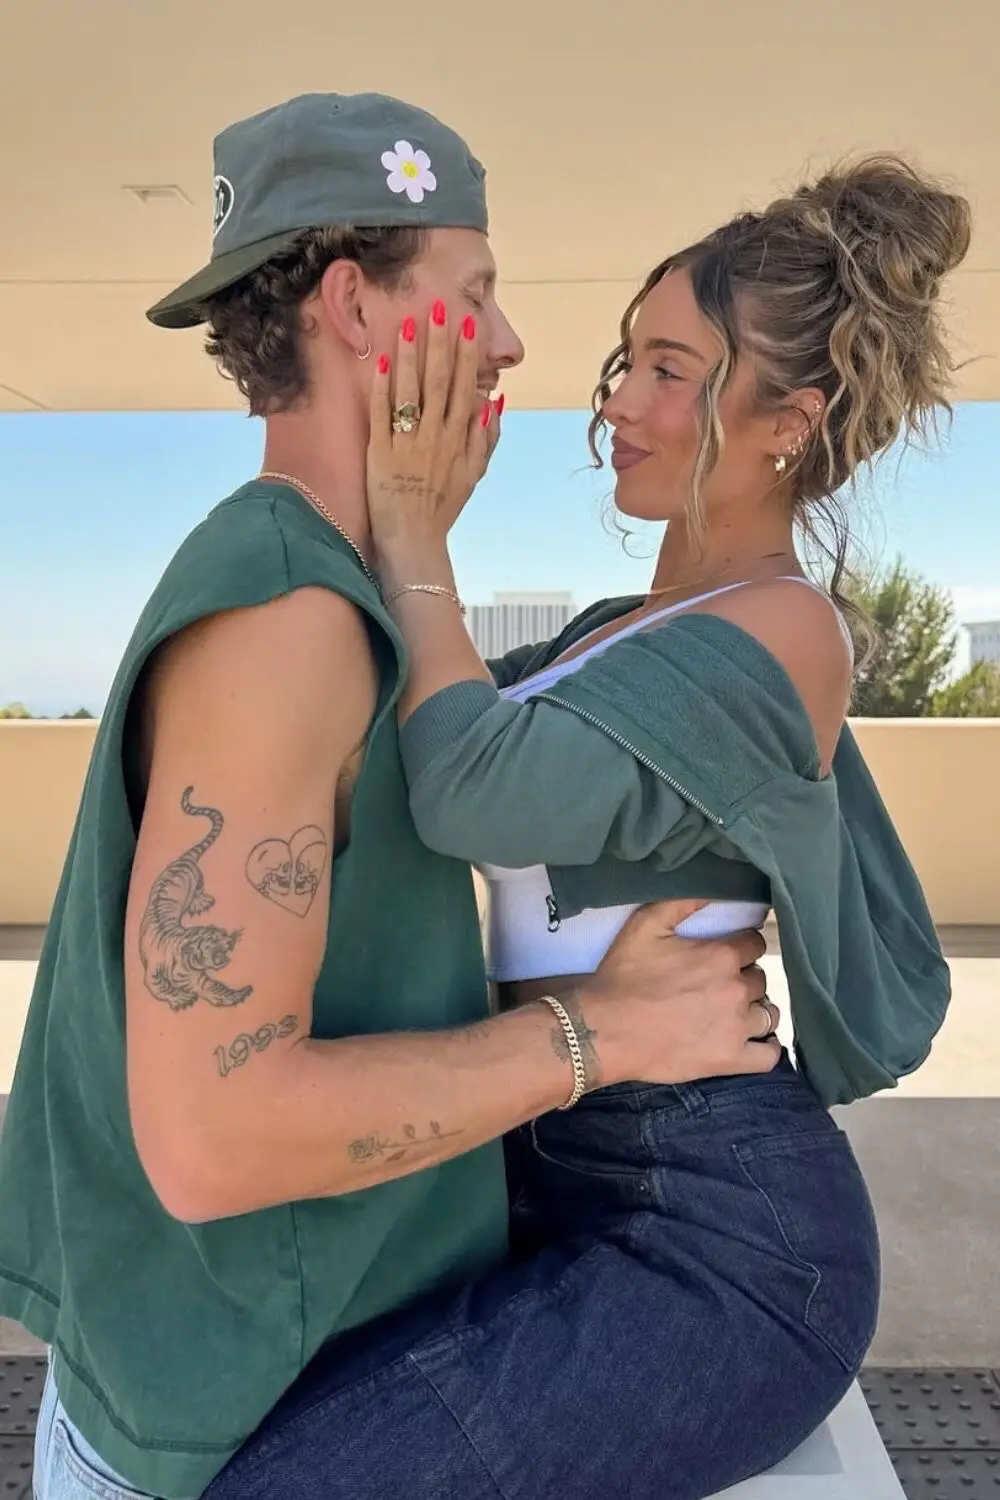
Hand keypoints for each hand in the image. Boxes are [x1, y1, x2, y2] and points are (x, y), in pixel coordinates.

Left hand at [367, 307, 500, 559]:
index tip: (466, 324)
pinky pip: (382, 415)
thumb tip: (495, 400)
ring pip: (410, 393)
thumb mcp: (474, 475)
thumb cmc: (442, 508)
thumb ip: (486, 438)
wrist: (414, 541)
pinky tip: (382, 362)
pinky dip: (382, 388)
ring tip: (408, 324)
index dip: (466, 354)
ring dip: (410, 356)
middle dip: (439, 343)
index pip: (464, 387)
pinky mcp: (380, 453)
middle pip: (438, 382)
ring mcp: (407, 444)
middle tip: (438, 308)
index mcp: (458, 439)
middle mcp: (435, 437)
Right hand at [573, 900, 779, 1087]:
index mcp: (721, 956)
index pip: (754, 944)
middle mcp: (737, 990)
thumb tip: (717, 885)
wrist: (605, 1029)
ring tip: (735, 1011)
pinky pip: (768, 1056)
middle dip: (744, 977)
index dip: (742, 946)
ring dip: (755, 1008)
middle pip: (761, 979)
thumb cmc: (623, 976)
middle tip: (720, 984)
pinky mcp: (731, 1059)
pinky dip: (768, 1047)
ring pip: (768, 1013)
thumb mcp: (646, 924)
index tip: (728, 953)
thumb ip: (684, 902)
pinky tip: (757, 1040)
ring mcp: (737, 1027)